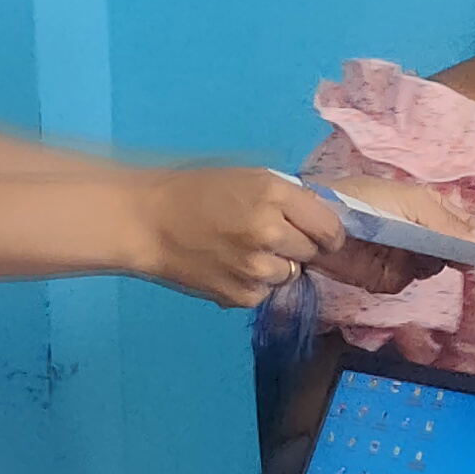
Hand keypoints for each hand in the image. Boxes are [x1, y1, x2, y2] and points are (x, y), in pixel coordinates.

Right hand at [137, 167, 349, 309]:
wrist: (146, 222)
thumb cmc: (194, 192)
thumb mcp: (246, 178)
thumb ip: (286, 196)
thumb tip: (319, 217)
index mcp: (274, 194)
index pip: (329, 226)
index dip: (328, 233)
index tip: (320, 236)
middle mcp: (271, 232)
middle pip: (311, 252)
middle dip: (297, 247)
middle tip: (268, 238)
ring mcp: (257, 268)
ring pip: (289, 274)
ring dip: (274, 267)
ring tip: (241, 252)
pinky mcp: (242, 296)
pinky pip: (264, 292)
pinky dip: (252, 284)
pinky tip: (226, 268)